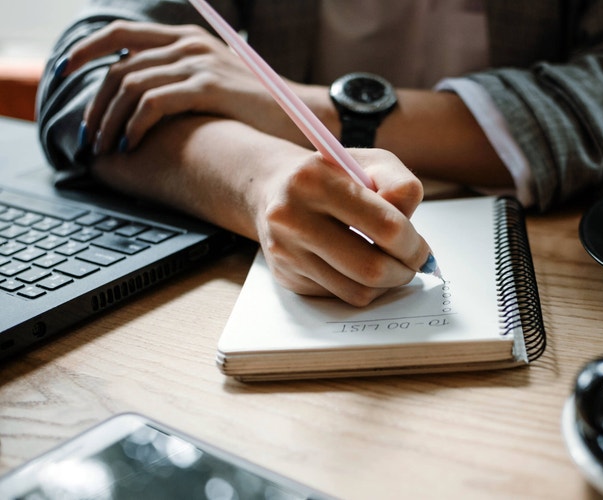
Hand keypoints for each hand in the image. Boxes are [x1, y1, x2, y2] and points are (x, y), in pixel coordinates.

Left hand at [62, 20, 295, 153]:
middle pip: (119, 64)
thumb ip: (181, 80)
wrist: (302, 113)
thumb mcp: (215, 82)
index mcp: (186, 38)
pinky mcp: (210, 87)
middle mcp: (189, 45)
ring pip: (131, 85)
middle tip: (88, 134)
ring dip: (110, 120)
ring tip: (105, 147)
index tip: (64, 74)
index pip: (120, 34)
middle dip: (95, 102)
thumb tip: (139, 102)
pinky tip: (131, 144)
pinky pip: (154, 102)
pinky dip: (135, 124)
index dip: (85, 52)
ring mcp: (199, 64)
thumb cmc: (257, 107)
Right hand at [254, 147, 431, 305]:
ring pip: (357, 290)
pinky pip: (339, 296)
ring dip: (386, 284)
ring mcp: (286, 251)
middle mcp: (293, 217)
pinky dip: (360, 287)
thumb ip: (400, 185)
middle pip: (371, 268)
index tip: (421, 249)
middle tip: (412, 264)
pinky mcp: (286, 275)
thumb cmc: (332, 175)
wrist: (274, 188)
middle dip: (403, 271)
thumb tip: (410, 230)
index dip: (413, 244)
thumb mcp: (370, 163)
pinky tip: (360, 267)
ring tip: (391, 266)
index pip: (386, 226)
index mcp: (316, 180)